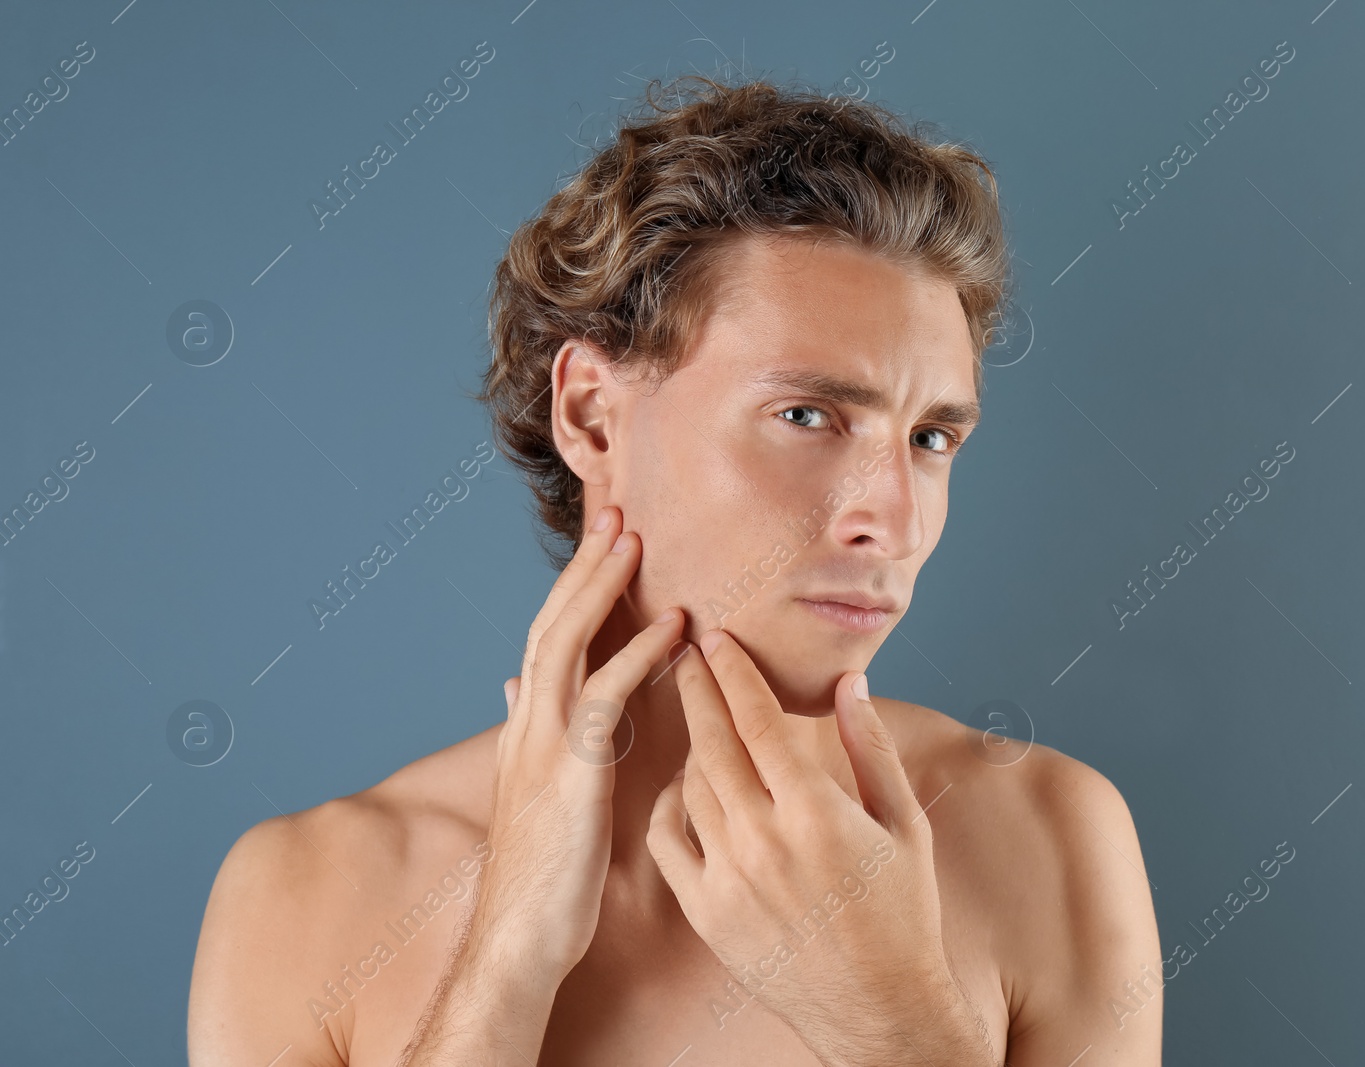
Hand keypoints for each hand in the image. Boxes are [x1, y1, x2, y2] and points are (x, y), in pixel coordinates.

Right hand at [474, 504, 683, 981]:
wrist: (519, 941)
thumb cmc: (540, 874)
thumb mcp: (533, 790)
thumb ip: (530, 731)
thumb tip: (514, 685)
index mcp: (526, 726)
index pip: (548, 636)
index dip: (574, 585)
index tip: (603, 539)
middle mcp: (527, 724)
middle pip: (552, 622)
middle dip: (584, 565)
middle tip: (616, 511)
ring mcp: (543, 746)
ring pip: (566, 643)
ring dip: (600, 587)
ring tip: (632, 539)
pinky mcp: (570, 774)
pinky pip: (605, 699)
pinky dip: (636, 655)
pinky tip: (671, 627)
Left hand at [645, 630, 992, 1065]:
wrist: (878, 1009)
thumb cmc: (903, 914)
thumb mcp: (904, 824)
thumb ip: (871, 747)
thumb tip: (849, 682)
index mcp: (816, 813)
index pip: (758, 721)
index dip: (733, 673)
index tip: (717, 638)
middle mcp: (763, 841)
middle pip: (712, 743)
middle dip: (698, 690)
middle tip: (686, 653)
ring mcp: (728, 879)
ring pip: (690, 788)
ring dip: (690, 745)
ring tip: (699, 720)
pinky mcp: (707, 913)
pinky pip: (669, 841)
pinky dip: (670, 804)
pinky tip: (684, 786)